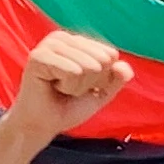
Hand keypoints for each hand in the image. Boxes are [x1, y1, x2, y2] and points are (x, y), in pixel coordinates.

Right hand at [5, 32, 133, 144]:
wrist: (41, 126)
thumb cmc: (66, 107)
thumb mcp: (100, 93)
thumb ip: (116, 79)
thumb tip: (124, 66)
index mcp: (76, 41)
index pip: (110, 55)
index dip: (100, 79)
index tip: (80, 87)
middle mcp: (62, 38)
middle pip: (101, 60)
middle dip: (89, 83)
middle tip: (68, 90)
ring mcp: (49, 45)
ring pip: (88, 66)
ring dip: (77, 87)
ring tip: (59, 89)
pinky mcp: (38, 56)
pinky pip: (73, 72)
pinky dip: (67, 87)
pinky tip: (52, 87)